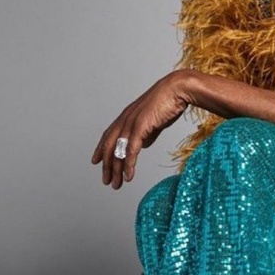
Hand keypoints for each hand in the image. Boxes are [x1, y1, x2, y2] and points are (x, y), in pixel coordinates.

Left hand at [92, 71, 191, 188]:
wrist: (177, 90)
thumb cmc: (169, 102)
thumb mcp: (153, 121)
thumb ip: (146, 134)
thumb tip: (142, 145)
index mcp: (126, 117)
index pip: (108, 136)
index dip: (101, 150)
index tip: (97, 162)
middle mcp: (125, 120)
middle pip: (109, 146)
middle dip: (107, 166)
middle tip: (107, 180)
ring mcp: (131, 123)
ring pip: (118, 151)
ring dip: (116, 170)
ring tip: (116, 184)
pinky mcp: (140, 127)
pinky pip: (131, 150)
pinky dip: (129, 164)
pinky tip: (128, 176)